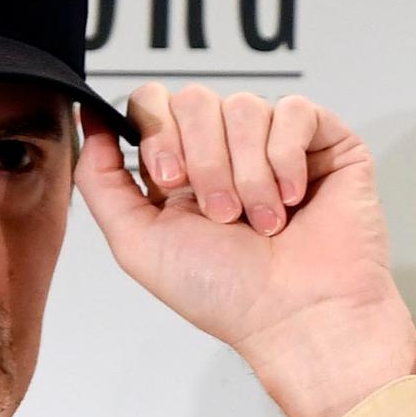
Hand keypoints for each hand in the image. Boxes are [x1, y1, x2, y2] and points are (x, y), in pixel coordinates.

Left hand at [76, 84, 415, 416]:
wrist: (297, 317)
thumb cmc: (228, 295)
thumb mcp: (137, 243)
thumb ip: (100, 179)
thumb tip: (90, 119)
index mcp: (182, 169)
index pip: (153, 103)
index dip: (156, 132)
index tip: (170, 182)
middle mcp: (227, 150)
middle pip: (194, 99)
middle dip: (203, 160)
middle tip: (222, 214)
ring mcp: (277, 143)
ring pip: (244, 105)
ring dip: (247, 172)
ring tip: (263, 220)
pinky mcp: (325, 142)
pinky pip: (294, 111)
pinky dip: (286, 158)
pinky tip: (293, 200)